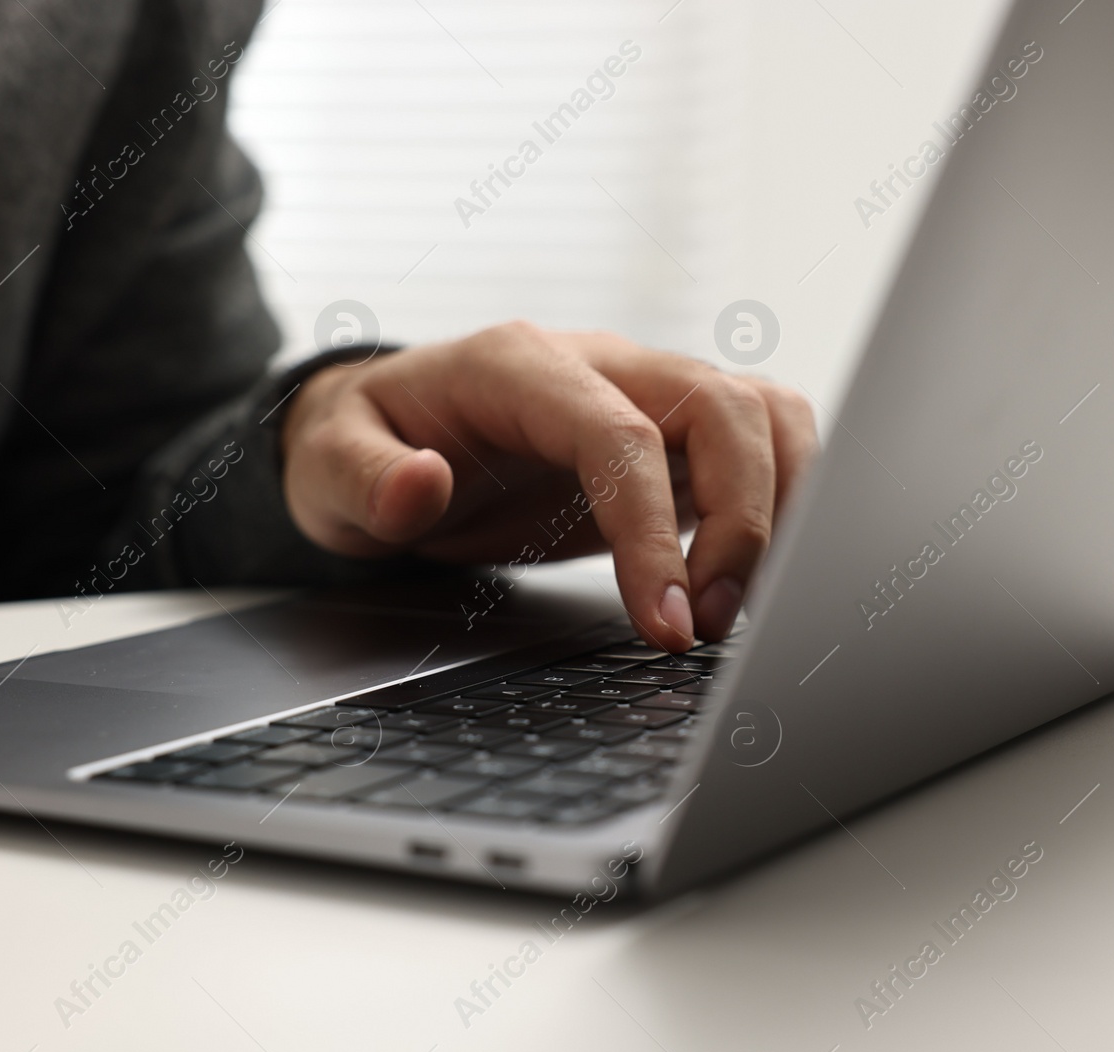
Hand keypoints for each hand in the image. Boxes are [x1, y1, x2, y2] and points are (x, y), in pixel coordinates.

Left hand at [280, 322, 816, 650]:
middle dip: (742, 522)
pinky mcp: (670, 439)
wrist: (386, 435)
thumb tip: (420, 488)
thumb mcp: (327, 468)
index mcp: (520, 365)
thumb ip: (365, 478)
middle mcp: (600, 366)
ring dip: (781, 508)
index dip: (655, 530)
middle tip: (707, 624)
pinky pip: (761, 445)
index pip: (620, 434)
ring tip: (735, 607)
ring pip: (763, 415)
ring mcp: (645, 396)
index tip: (666, 622)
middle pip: (722, 408)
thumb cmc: (362, 446)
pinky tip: (756, 576)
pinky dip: (786, 502)